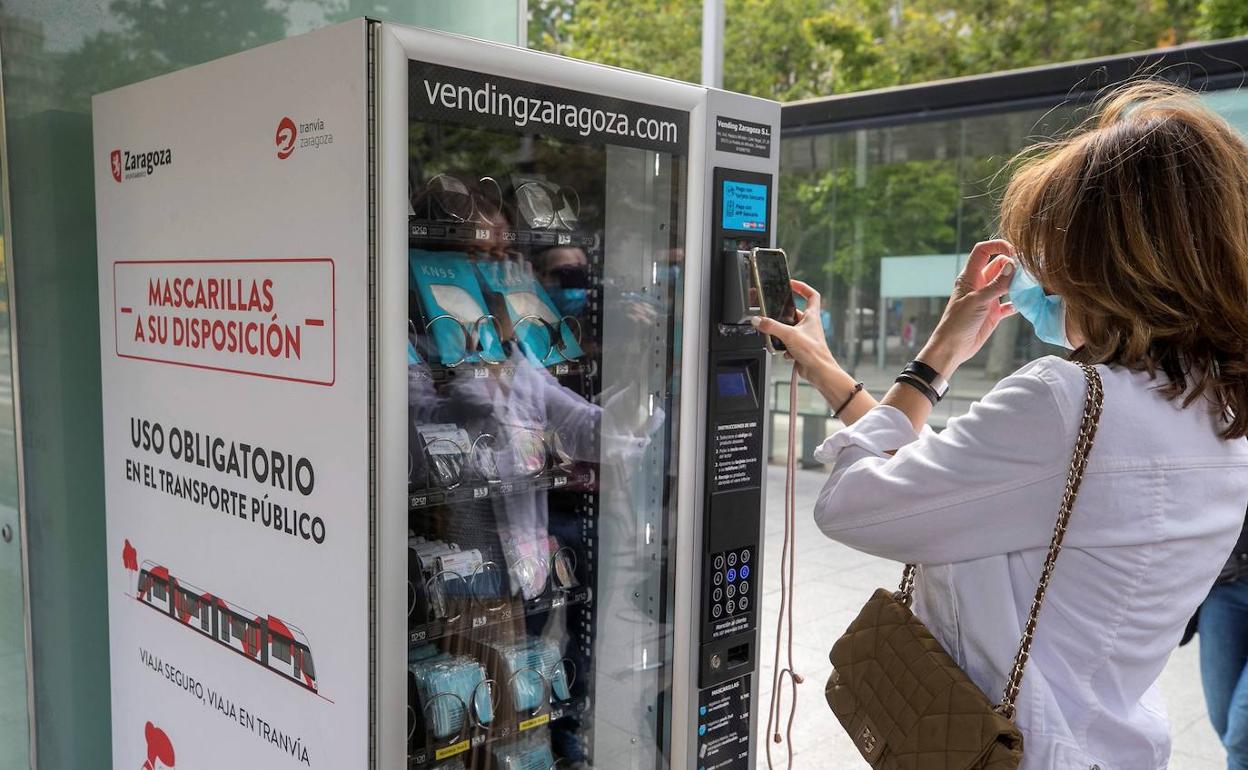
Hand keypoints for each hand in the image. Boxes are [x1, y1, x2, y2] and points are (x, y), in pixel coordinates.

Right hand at [751, 280, 845, 400]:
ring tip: (777, 336)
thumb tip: (758, 320)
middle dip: (783, 315)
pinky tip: (785, 351)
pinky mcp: (800, 347)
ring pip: (788, 329)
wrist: (819, 371)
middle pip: (794, 313)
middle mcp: (809, 324)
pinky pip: (787, 343)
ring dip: (781, 333)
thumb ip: (772, 327)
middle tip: (773, 313)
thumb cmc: (814, 352)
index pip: (811, 295)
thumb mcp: (789, 335)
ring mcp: (804, 336)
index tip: (791, 284)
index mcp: (812, 316)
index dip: (802, 287)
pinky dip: (784, 347)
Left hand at [920, 240, 1017, 376]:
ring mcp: (987, 298)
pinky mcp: (994, 313)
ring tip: (1030, 284)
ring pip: (1006, 283)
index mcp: (969, 277)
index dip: (997, 246)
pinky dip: (1018, 303)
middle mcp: (979, 284)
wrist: (953, 348)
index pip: (982, 251)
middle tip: (1026, 272)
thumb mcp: (977, 300)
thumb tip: (1012, 265)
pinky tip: (1025, 303)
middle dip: (1012, 265)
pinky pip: (1009, 304)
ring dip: (1017, 283)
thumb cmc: (958, 322)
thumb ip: (996, 284)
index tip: (1013, 251)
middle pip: (999, 265)